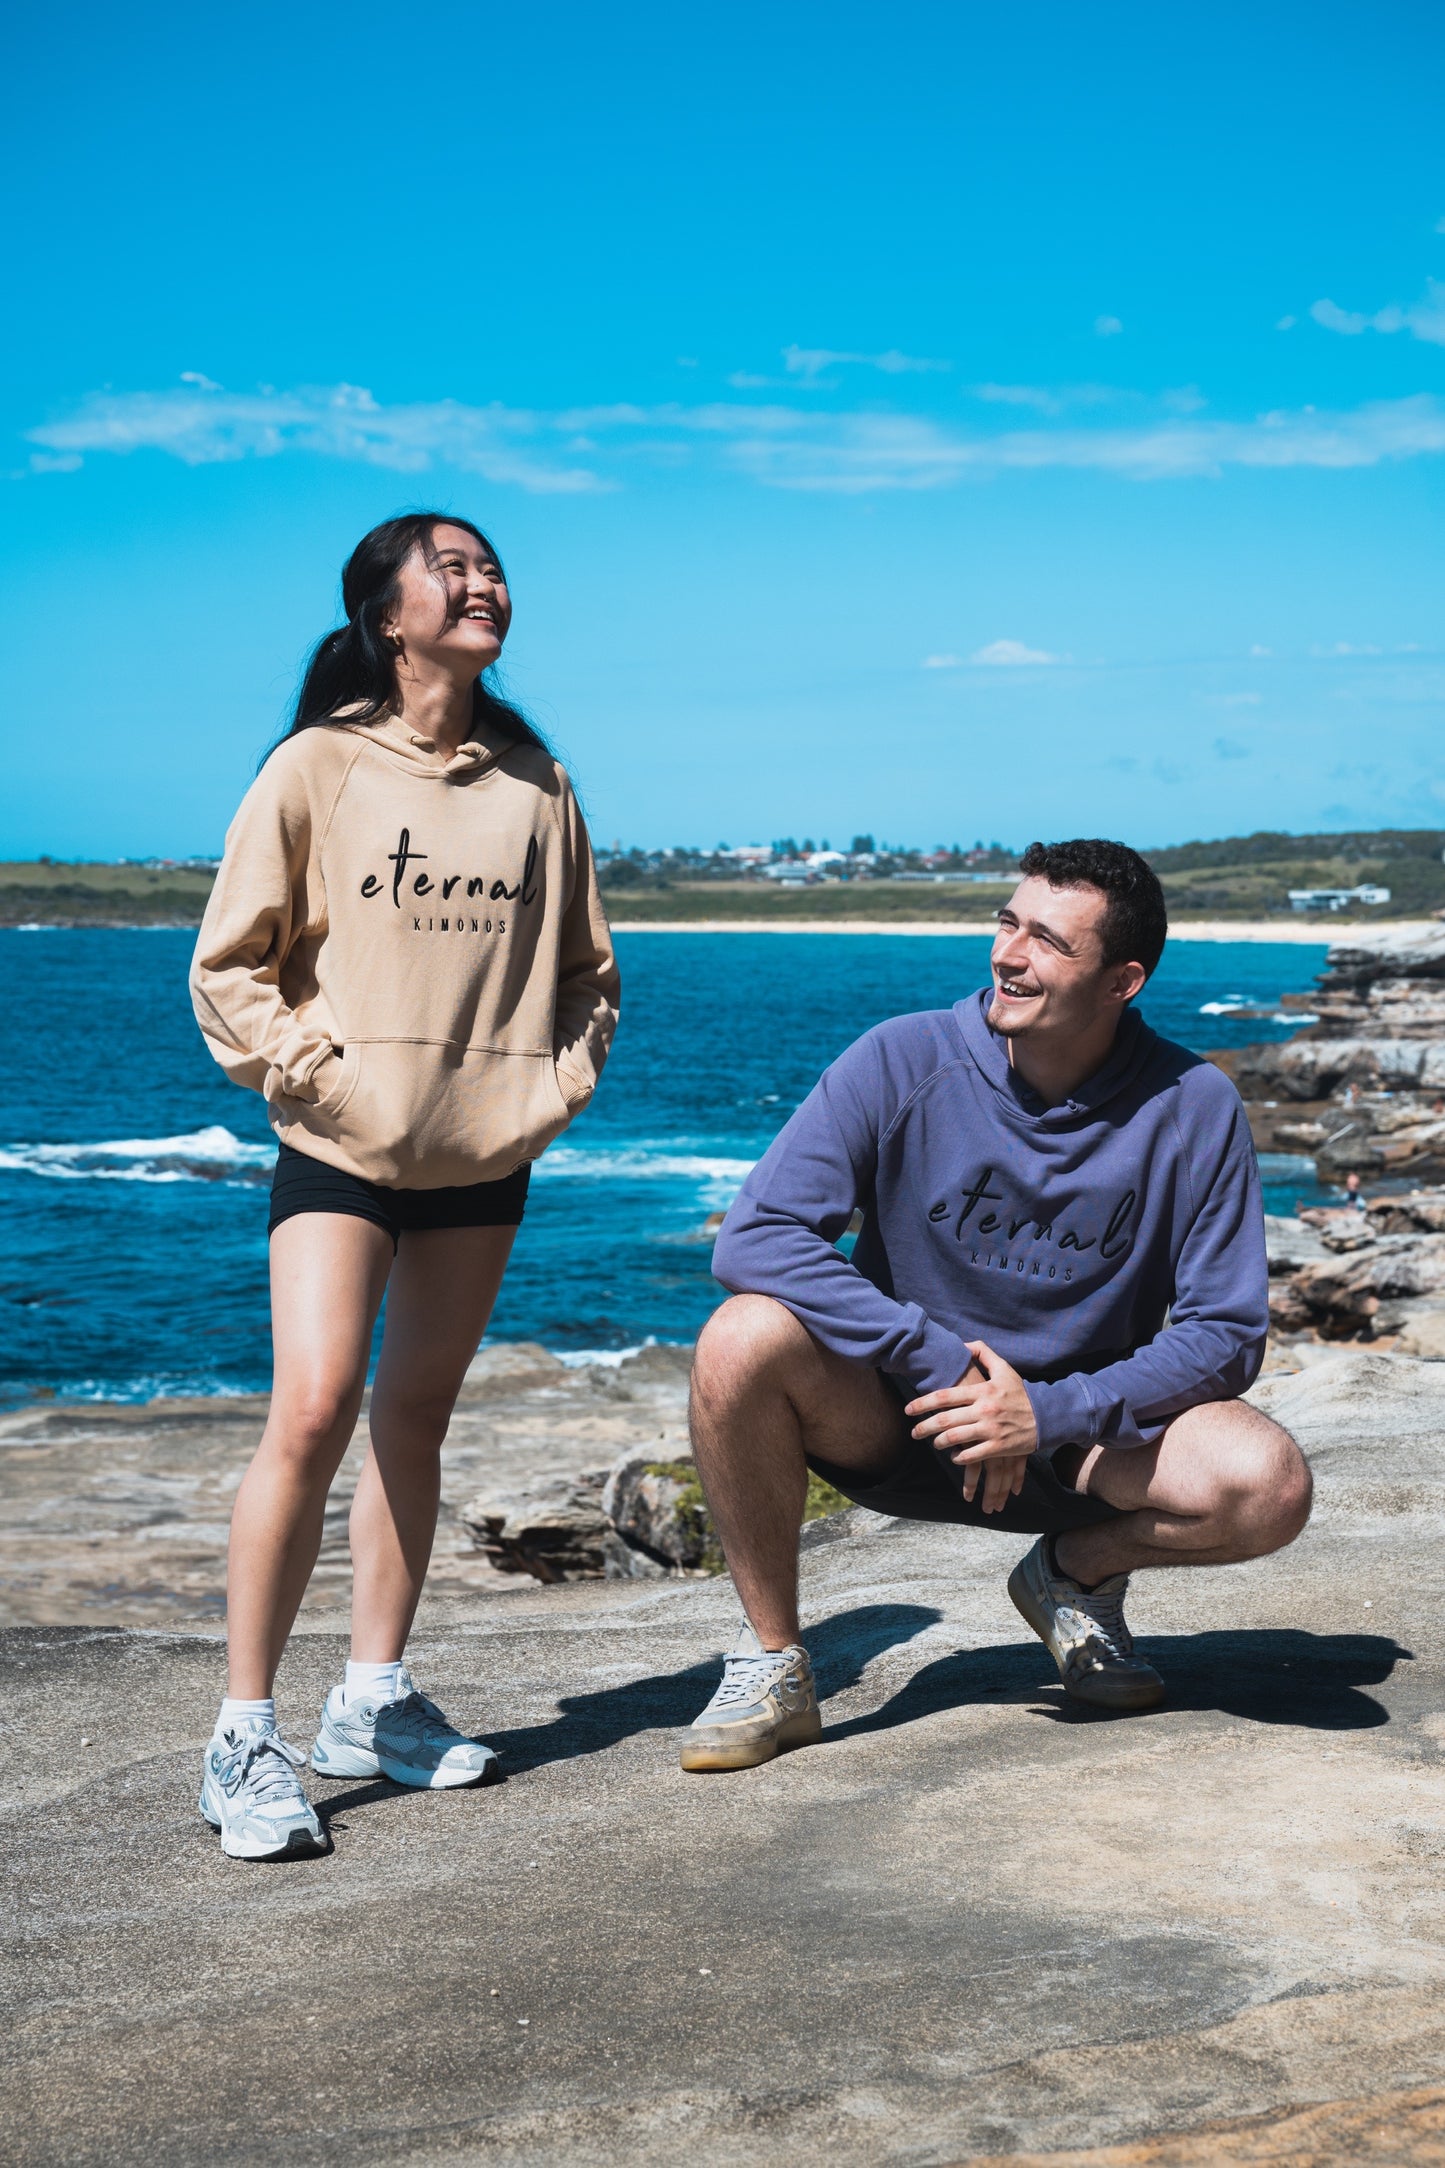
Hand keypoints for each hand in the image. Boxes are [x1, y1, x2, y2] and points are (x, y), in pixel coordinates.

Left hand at [904, 1341, 1038, 1513]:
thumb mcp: (1005, 1369)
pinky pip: (972, 1455)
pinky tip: (954, 1457)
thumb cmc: (1022, 1393)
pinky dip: (959, 1457)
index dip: (922, 1403)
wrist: (1048, 1416)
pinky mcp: (999, 1447)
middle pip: (945, 1419)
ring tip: (933, 1443)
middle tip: (914, 1432)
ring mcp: (991, 1429)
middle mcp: (984, 1410)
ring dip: (939, 1443)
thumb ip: (983, 1353)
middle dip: (924, 1427)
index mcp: (982, 1390)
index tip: (908, 1410)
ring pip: (955, 1439)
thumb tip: (963, 1344)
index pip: (944, 1396)